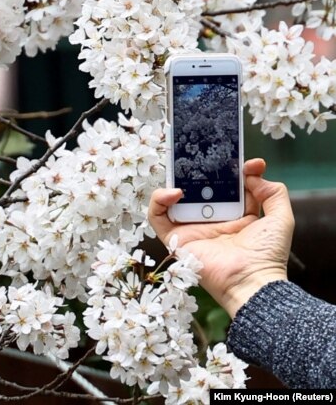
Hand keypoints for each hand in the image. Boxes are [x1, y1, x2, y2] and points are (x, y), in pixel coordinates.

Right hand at [148, 158, 294, 317]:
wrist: (251, 281)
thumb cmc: (267, 255)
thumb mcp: (281, 218)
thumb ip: (274, 193)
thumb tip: (253, 175)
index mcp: (235, 216)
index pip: (228, 187)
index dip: (234, 172)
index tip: (246, 164)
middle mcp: (211, 220)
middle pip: (198, 188)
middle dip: (199, 171)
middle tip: (204, 157)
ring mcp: (191, 227)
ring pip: (173, 198)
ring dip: (175, 181)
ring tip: (186, 173)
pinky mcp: (174, 237)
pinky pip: (157, 216)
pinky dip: (159, 200)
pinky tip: (175, 193)